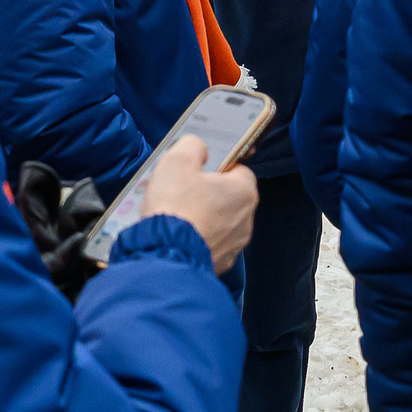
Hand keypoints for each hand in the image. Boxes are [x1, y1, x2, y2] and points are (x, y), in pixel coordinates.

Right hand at [137, 136, 257, 271]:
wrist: (165, 255)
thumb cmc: (175, 205)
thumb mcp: (177, 160)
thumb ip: (193, 146)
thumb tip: (199, 149)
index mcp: (243, 191)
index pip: (238, 170)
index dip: (218, 167)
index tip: (199, 170)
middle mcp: (246, 220)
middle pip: (229, 198)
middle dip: (209, 194)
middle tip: (183, 192)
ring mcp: (234, 246)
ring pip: (220, 223)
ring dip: (204, 218)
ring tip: (177, 215)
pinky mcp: (220, 265)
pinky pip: (210, 244)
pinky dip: (198, 239)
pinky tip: (179, 236)